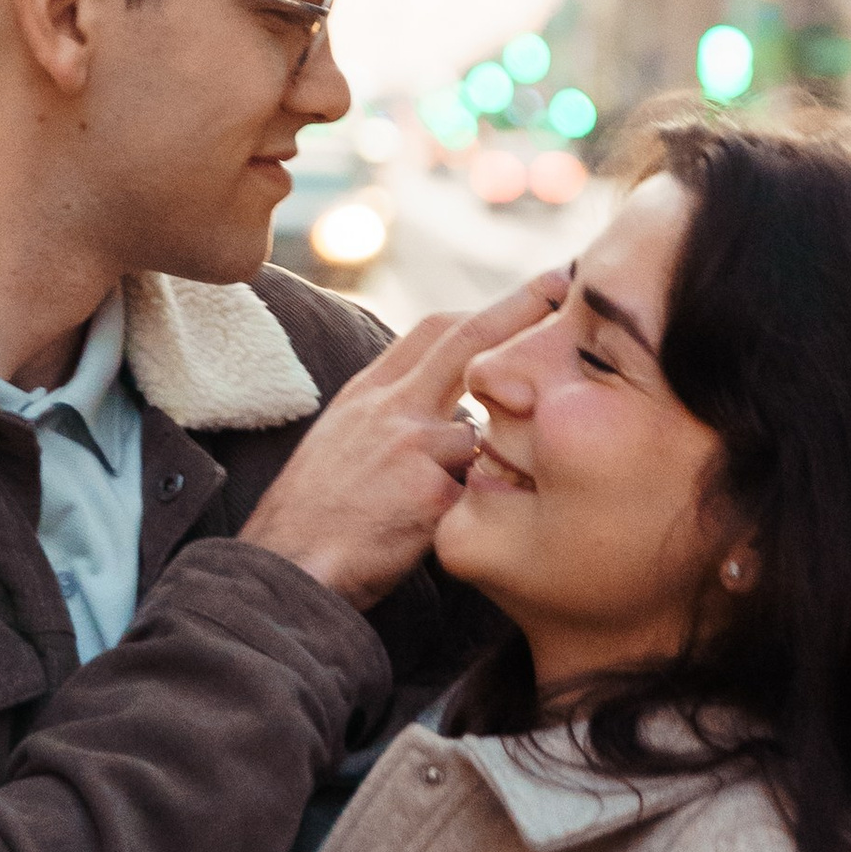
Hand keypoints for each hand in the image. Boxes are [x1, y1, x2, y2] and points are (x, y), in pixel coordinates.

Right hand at [241, 286, 557, 606]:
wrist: (285, 570)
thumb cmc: (315, 519)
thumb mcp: (340, 444)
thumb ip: (388, 416)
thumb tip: (443, 407)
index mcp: (368, 394)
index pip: (434, 331)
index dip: (487, 310)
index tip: (532, 294)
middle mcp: (390, 407)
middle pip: (467, 339)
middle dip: (522, 305)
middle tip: (564, 281)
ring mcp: (410, 444)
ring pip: (483, 432)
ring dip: (490, 462)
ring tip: (462, 500)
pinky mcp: (431, 493)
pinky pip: (479, 494)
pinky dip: (477, 513)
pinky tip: (451, 536)